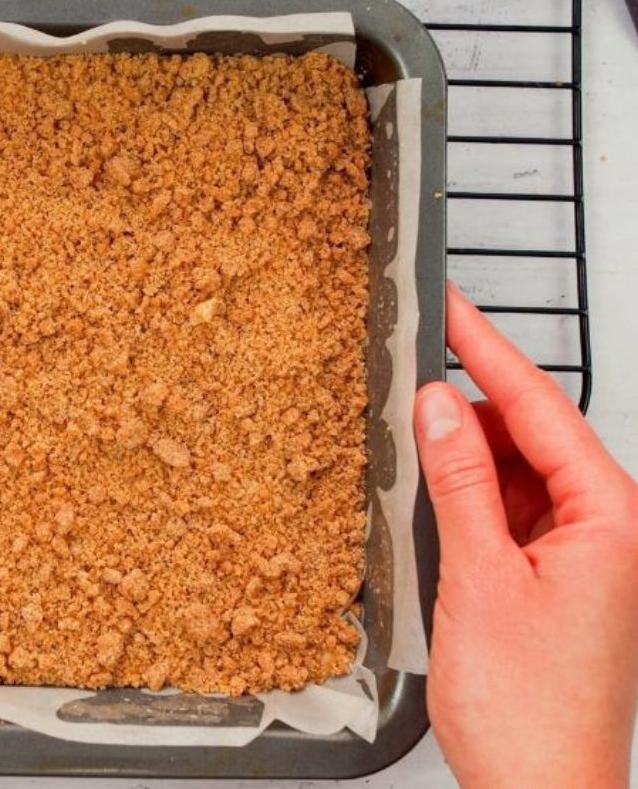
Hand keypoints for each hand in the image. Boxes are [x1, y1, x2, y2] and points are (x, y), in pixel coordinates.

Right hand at [415, 284, 637, 788]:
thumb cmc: (533, 713)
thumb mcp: (480, 579)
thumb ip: (459, 482)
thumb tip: (438, 407)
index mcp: (611, 517)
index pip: (538, 406)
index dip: (488, 347)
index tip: (451, 303)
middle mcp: (606, 527)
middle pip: (526, 432)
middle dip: (465, 409)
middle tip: (403, 379)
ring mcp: (580, 551)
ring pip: (512, 470)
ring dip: (461, 457)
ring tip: (406, 449)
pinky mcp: (552, 574)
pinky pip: (506, 509)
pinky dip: (465, 496)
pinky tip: (427, 497)